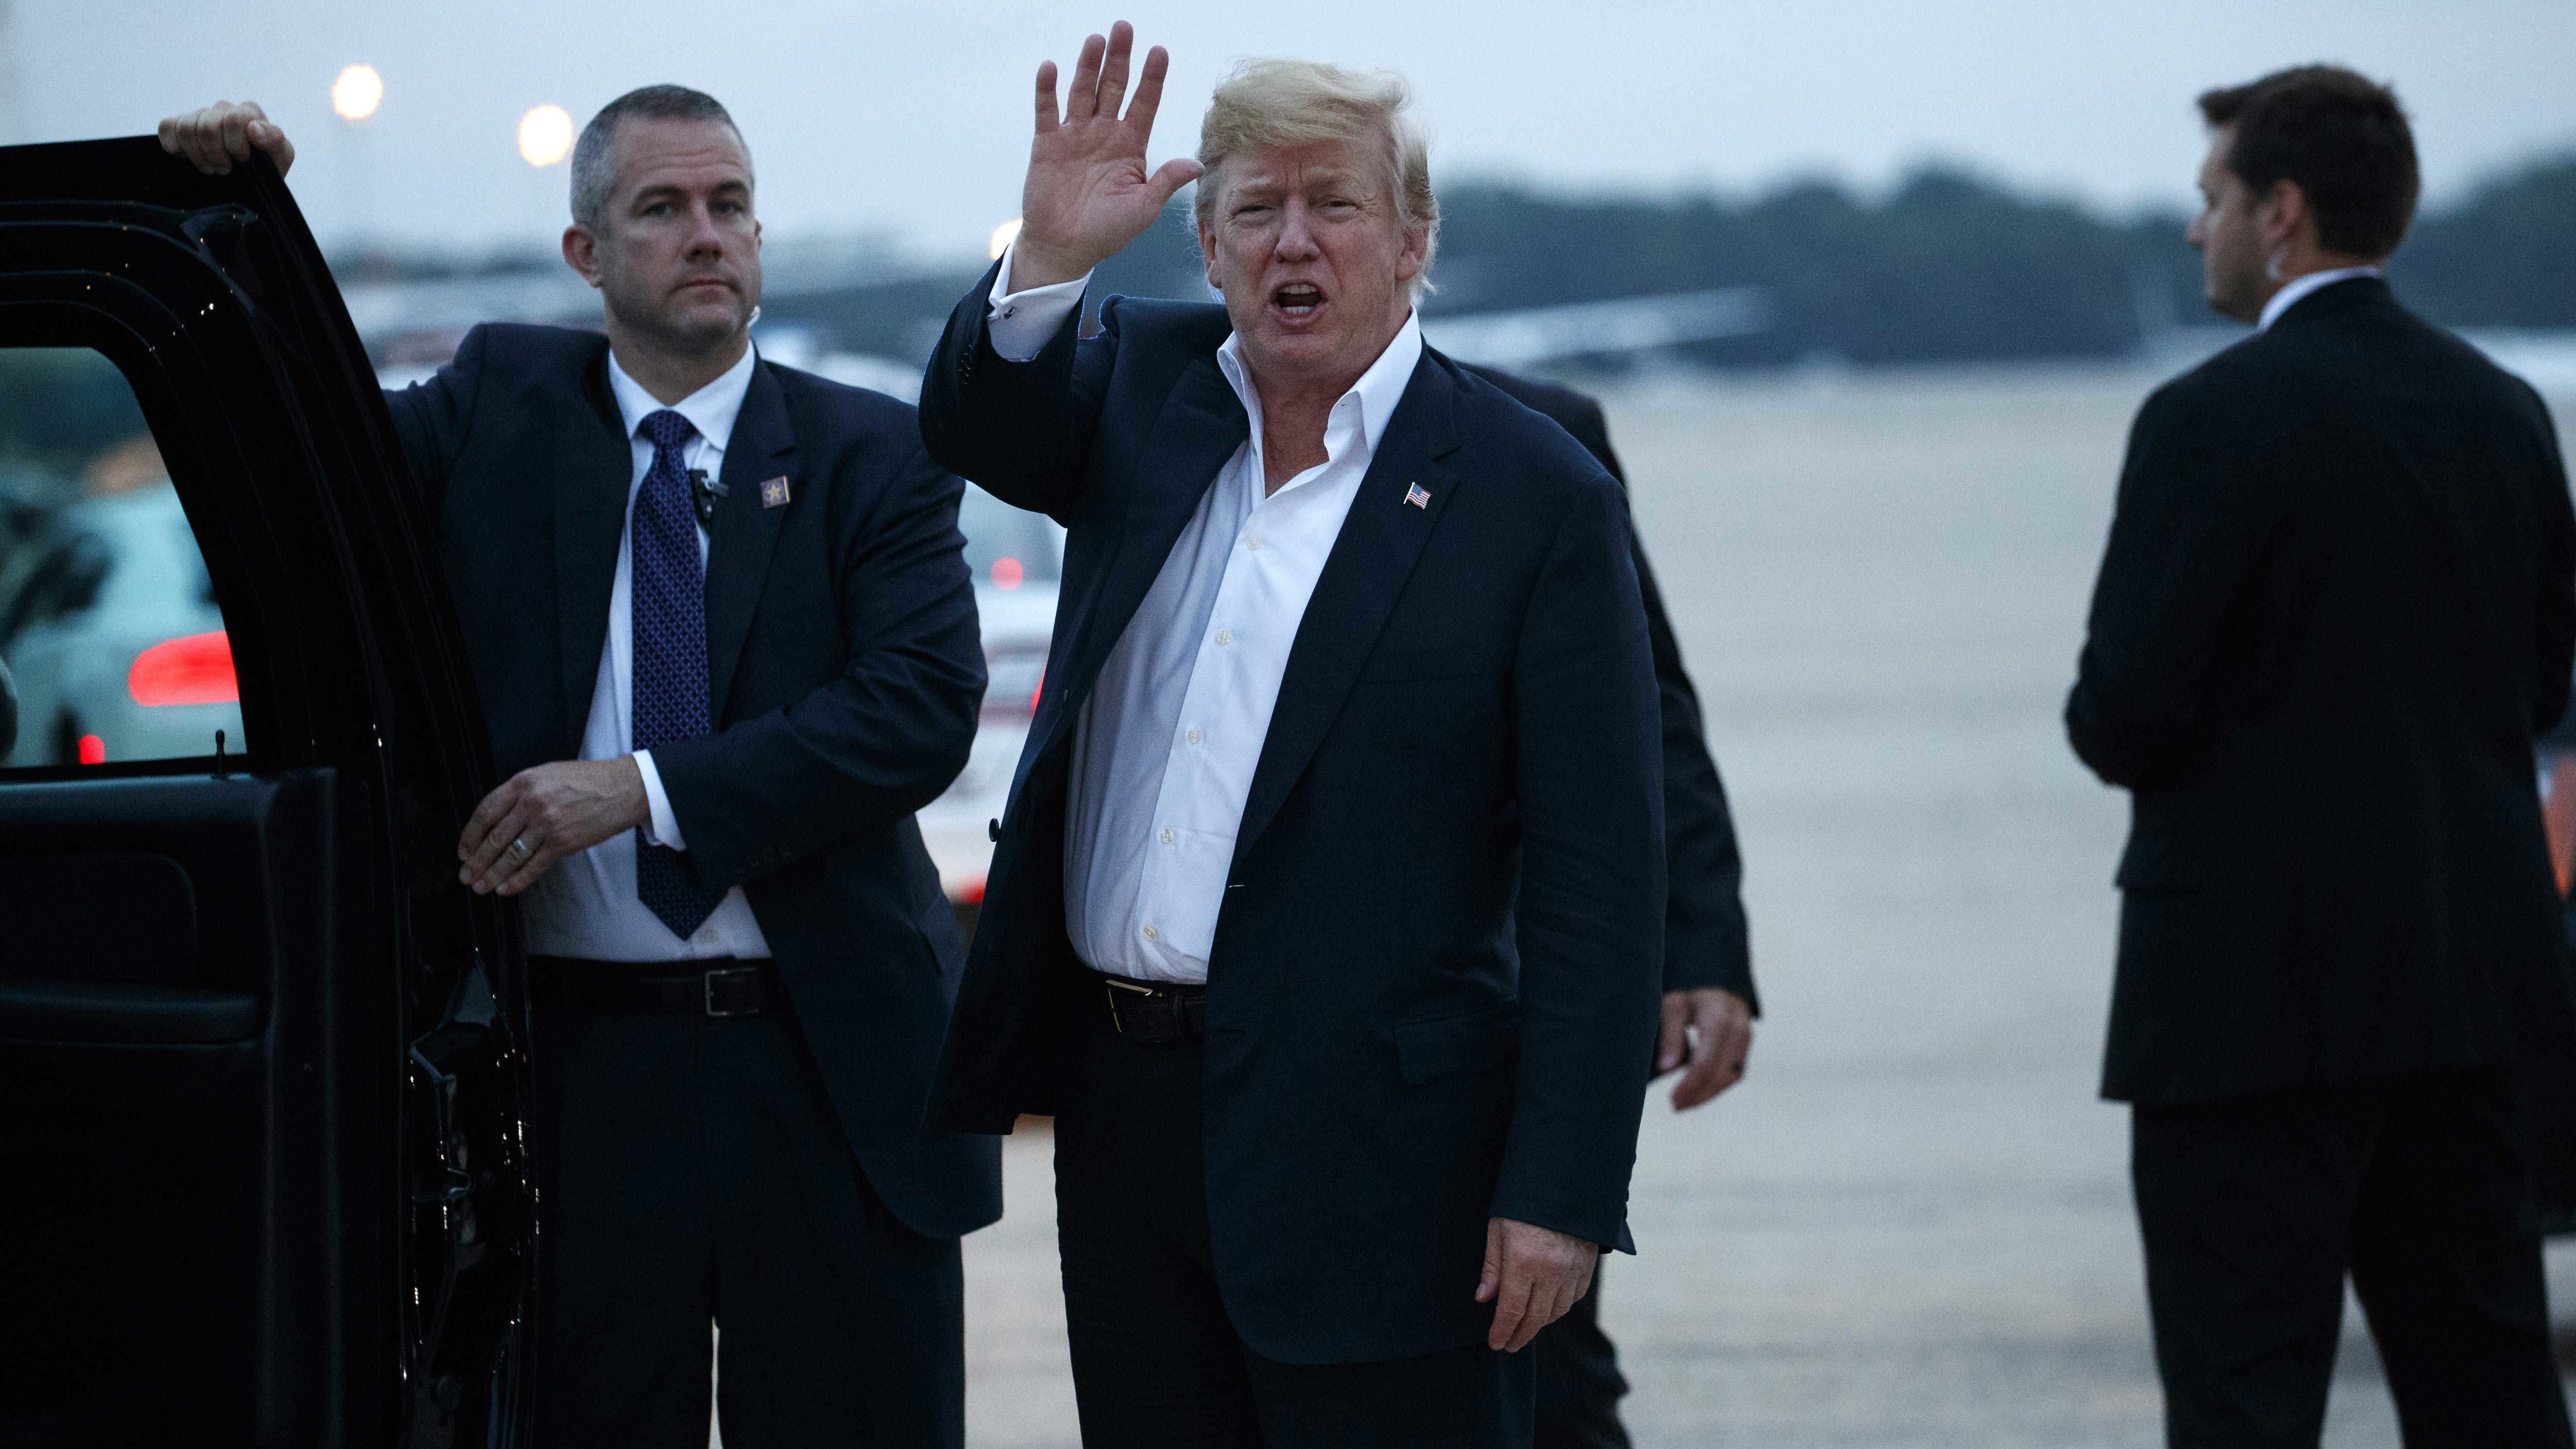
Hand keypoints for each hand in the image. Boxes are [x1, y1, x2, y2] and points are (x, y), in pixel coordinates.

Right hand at [158, 101, 294, 177]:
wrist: (247, 184)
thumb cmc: (266, 168)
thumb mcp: (280, 157)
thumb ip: (274, 139)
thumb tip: (253, 127)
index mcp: (249, 112)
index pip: (234, 119)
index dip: (235, 145)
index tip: (243, 161)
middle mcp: (223, 108)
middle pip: (207, 126)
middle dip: (217, 155)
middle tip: (226, 169)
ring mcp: (199, 115)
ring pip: (187, 128)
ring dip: (199, 155)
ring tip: (211, 167)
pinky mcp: (177, 124)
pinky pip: (167, 127)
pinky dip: (175, 147)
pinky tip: (189, 158)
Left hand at [457, 758, 650, 896]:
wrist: (622, 789)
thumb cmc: (586, 780)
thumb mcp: (547, 774)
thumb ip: (521, 793)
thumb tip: (498, 821)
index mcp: (523, 782)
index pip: (485, 812)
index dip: (470, 835)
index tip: (463, 851)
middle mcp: (532, 803)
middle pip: (495, 837)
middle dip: (477, 861)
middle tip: (466, 876)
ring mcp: (547, 824)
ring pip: (511, 855)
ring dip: (492, 874)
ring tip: (480, 887)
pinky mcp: (563, 843)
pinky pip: (534, 866)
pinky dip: (517, 880)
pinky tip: (505, 889)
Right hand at [1013, 21, 1201, 288]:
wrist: (1065, 249)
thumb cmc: (1107, 232)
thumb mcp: (1143, 209)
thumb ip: (1165, 182)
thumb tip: (1195, 163)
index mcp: (1130, 146)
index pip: (1144, 103)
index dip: (1152, 78)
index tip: (1160, 51)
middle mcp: (1104, 134)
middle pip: (1114, 87)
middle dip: (1120, 59)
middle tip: (1124, 27)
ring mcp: (1075, 136)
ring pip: (1083, 92)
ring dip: (1088, 66)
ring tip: (1096, 39)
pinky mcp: (1047, 144)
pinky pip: (1047, 110)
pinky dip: (1047, 89)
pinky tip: (1050, 67)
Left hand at [1475, 1217, 1596, 1351]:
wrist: (1565, 1182)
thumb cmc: (1524, 1205)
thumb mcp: (1498, 1230)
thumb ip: (1492, 1268)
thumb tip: (1483, 1299)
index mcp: (1523, 1262)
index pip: (1511, 1311)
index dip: (1502, 1331)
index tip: (1495, 1343)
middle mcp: (1550, 1272)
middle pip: (1535, 1318)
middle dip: (1520, 1335)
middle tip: (1509, 1344)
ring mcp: (1572, 1271)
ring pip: (1556, 1312)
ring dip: (1540, 1323)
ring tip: (1526, 1327)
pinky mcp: (1586, 1266)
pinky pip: (1574, 1298)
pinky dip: (1561, 1308)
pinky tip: (1550, 1308)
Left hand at [1656, 987, 1753, 1110]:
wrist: (1716, 986)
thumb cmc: (1690, 997)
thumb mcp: (1673, 1007)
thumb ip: (1670, 1035)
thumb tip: (1666, 1068)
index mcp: (1718, 1015)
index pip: (1705, 1060)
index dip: (1689, 1083)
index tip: (1672, 1098)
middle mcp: (1738, 1028)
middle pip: (1720, 1072)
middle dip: (1698, 1094)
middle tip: (1675, 1106)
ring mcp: (1746, 1039)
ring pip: (1731, 1077)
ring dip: (1708, 1095)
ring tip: (1683, 1104)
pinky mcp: (1746, 1049)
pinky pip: (1735, 1074)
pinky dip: (1717, 1087)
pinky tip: (1698, 1094)